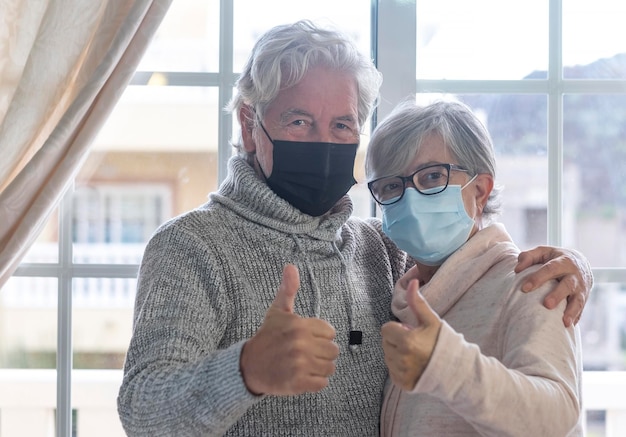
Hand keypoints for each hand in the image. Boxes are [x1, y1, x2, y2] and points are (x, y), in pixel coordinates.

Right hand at [240, 264, 338, 395]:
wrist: (249, 366)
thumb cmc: (268, 337)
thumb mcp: (277, 311)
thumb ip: (288, 290)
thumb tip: (291, 266)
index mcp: (299, 325)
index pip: (330, 332)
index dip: (319, 336)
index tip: (305, 339)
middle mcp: (300, 344)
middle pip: (333, 351)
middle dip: (321, 353)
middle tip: (305, 354)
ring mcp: (300, 364)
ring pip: (330, 368)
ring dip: (319, 368)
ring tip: (304, 365)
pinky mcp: (298, 383)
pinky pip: (322, 383)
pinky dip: (314, 382)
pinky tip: (302, 376)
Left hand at [382, 279, 441, 390]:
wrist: (456, 369)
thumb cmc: (443, 342)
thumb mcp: (431, 320)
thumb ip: (417, 302)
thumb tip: (412, 281)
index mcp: (407, 341)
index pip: (386, 329)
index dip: (397, 328)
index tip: (411, 331)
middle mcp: (401, 359)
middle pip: (385, 343)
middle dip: (396, 340)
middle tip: (415, 342)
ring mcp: (401, 373)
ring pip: (387, 356)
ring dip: (397, 353)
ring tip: (415, 354)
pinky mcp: (402, 384)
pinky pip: (392, 370)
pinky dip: (399, 367)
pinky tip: (414, 365)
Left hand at [515, 246, 593, 326]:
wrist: (581, 263)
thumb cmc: (554, 258)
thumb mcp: (542, 252)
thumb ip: (528, 257)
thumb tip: (517, 269)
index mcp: (563, 261)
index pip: (550, 269)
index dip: (538, 278)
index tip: (524, 289)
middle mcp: (574, 275)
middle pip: (567, 285)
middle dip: (557, 295)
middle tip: (546, 304)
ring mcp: (581, 288)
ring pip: (578, 300)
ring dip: (571, 311)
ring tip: (564, 321)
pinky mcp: (584, 299)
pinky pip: (581, 310)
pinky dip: (575, 318)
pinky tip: (567, 326)